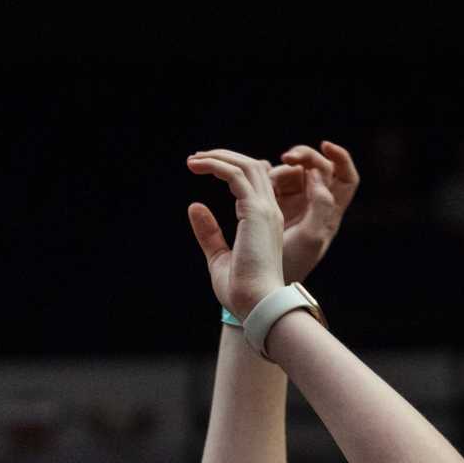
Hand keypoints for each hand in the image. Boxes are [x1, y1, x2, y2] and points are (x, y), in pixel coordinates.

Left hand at [186, 150, 286, 319]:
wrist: (257, 305)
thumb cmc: (242, 292)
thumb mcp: (219, 257)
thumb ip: (209, 233)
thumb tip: (194, 206)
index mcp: (265, 222)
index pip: (255, 182)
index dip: (231, 169)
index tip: (204, 168)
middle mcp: (270, 211)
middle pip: (252, 167)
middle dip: (224, 157)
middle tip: (195, 159)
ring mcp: (265, 210)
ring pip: (246, 165)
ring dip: (218, 157)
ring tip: (193, 160)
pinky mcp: (255, 211)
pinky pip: (235, 175)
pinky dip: (216, 165)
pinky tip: (197, 166)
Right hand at [273, 140, 358, 284]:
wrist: (267, 278)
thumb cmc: (294, 263)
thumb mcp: (312, 236)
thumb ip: (320, 203)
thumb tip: (316, 173)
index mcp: (331, 210)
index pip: (345, 176)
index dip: (340, 157)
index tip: (326, 146)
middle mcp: (315, 202)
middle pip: (316, 166)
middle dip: (304, 156)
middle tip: (289, 157)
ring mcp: (294, 202)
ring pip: (292, 171)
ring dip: (281, 169)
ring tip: (270, 181)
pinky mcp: (273, 204)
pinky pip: (271, 179)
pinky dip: (266, 176)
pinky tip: (258, 183)